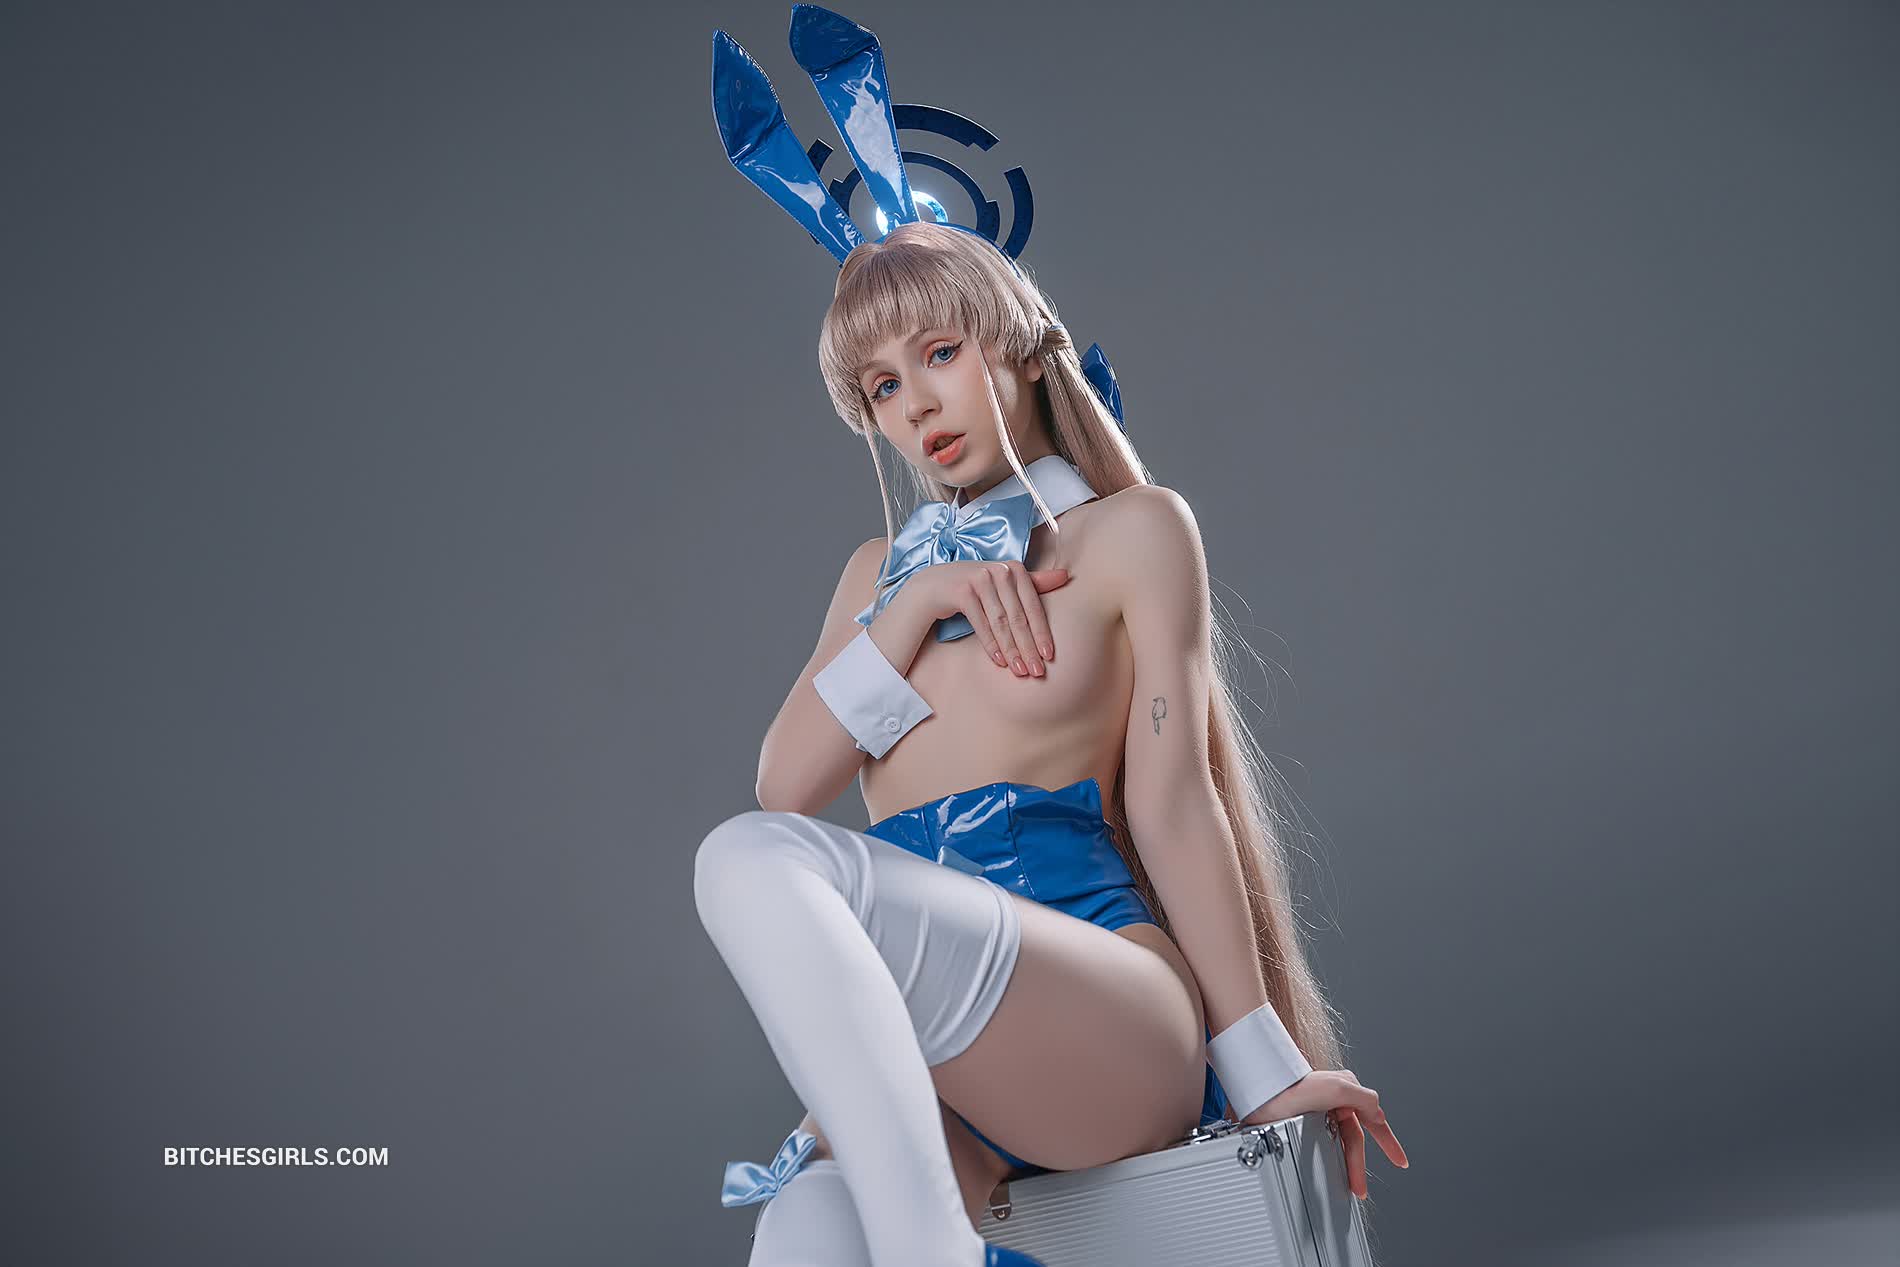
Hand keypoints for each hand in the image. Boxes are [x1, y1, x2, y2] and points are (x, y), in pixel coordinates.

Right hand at [898, 559, 1070, 677]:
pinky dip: (991, 644)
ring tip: (1020, 671)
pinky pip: (980, 624)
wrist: (935, 584)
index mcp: (1014, 569)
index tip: (1049, 656)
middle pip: (1018, 617)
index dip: (1042, 632)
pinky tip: (999, 662)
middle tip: (1037, 671)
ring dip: (1011, 650)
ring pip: (1001, 623)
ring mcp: (979, 580)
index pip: (1033, 606)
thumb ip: (1035, 581)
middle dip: (1029, 647)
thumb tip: (1066, 576)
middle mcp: (999, 571)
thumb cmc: (976, 586)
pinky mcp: (962, 591)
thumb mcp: (1005, 583)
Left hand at [1238, 1069, 1408, 1199]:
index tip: (1400, 1161)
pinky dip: (1331, 1154)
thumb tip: (1379, 1113)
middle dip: (1358, 1164)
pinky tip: (1330, 1165)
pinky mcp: (1304, 1116)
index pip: (1373, 1120)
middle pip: (1354, 1136)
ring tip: (1345, 1182)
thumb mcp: (1338, 1088)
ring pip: (1340, 1140)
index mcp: (1346, 1087)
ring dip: (1344, 1161)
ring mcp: (1320, 1106)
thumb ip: (1366, 1100)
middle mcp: (1335, 1096)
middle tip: (1358, 1189)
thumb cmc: (1292, 1086)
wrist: (1259, 1091)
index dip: (1389, 1143)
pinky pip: (1325, 1139)